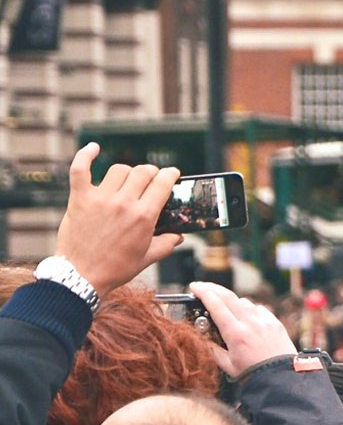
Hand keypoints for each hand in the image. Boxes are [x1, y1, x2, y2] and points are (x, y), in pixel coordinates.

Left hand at [55, 144, 182, 294]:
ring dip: (128, 172)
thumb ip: (167, 244)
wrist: (81, 275)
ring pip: (119, 170)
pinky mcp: (80, 199)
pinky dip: (85, 155)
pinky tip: (93, 148)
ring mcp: (100, 199)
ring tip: (128, 180)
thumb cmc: (114, 269)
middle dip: (152, 172)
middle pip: (143, 172)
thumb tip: (179, 236)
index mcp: (144, 216)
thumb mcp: (147, 258)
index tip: (172, 174)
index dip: (171, 175)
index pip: (163, 183)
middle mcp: (123, 203)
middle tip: (152, 178)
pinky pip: (80, 169)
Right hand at [191, 281, 298, 377]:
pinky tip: (246, 317)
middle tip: (202, 286)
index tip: (194, 287)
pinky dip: (249, 310)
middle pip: (229, 296)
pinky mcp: (275, 322)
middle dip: (213, 288)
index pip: (216, 305)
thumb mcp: (227, 365)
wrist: (281, 377)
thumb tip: (201, 337)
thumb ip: (213, 349)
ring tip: (224, 308)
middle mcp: (251, 322)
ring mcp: (265, 320)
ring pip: (244, 302)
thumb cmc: (254, 374)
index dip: (203, 293)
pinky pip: (259, 309)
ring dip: (232, 301)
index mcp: (236, 333)